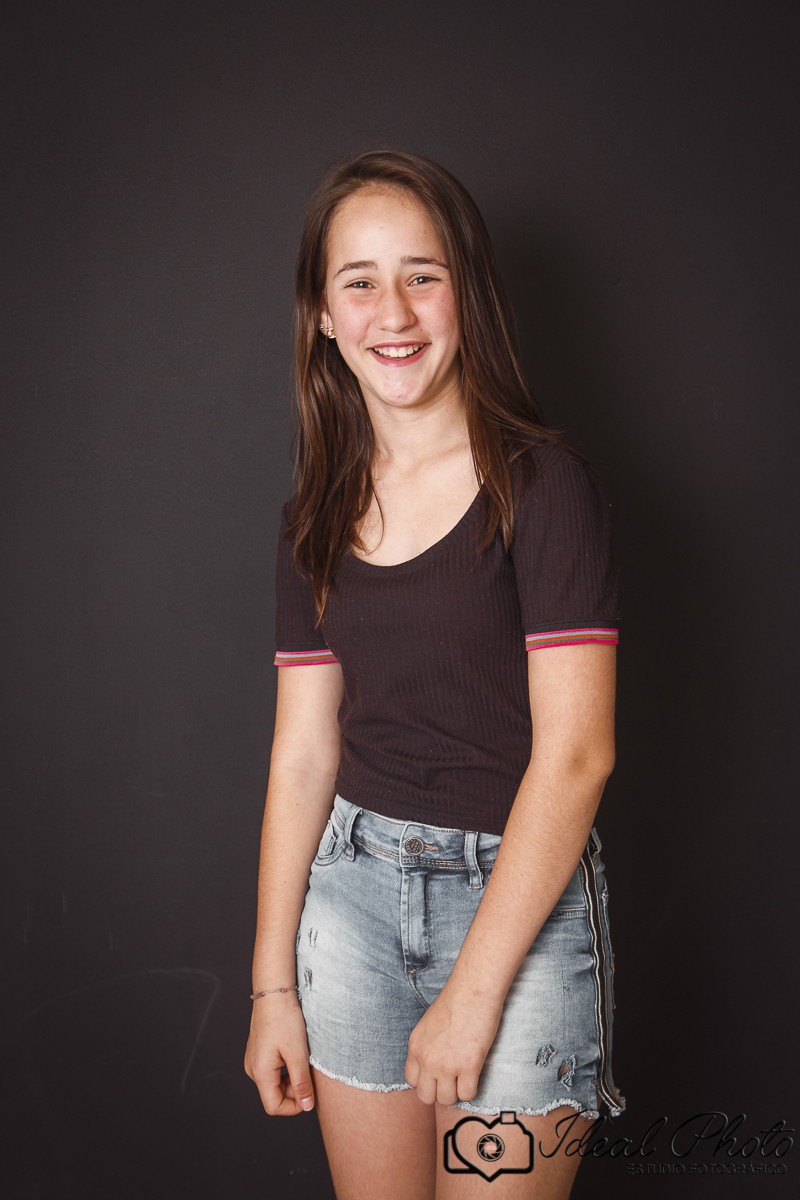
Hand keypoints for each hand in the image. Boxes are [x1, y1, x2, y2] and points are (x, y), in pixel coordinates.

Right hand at [244, 993, 314, 1115]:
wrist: (274, 993)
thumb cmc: (284, 1020)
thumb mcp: (298, 1054)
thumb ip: (302, 1083)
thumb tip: (306, 1106)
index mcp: (260, 1073)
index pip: (274, 1107)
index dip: (294, 1106)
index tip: (309, 1095)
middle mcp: (253, 1069)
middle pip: (274, 1095)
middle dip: (294, 1091)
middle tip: (310, 1073)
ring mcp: (254, 1060)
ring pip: (275, 1082)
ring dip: (291, 1078)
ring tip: (303, 1060)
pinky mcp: (258, 1052)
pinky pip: (273, 1070)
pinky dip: (286, 1068)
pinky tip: (296, 1054)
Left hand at [404, 986, 503, 1106]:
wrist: (473, 990)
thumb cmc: (455, 1000)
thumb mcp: (429, 1024)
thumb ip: (427, 1046)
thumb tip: (433, 1065)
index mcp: (415, 1046)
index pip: (412, 1081)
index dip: (427, 1081)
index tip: (438, 1075)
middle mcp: (427, 1059)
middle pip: (426, 1097)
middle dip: (439, 1092)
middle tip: (452, 1079)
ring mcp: (447, 1065)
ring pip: (446, 1100)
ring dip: (456, 1092)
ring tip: (465, 1077)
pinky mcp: (469, 1066)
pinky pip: (467, 1095)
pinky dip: (472, 1089)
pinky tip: (475, 1074)